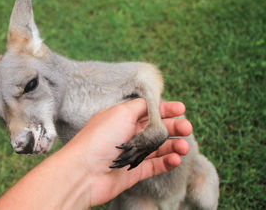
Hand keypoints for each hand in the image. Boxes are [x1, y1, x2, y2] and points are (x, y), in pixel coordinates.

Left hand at [63, 98, 191, 205]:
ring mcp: (130, 153)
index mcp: (122, 118)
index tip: (181, 109)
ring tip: (185, 147)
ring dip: (173, 145)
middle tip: (187, 128)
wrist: (84, 171)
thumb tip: (151, 101)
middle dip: (173, 127)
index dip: (165, 109)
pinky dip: (167, 162)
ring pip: (157, 148)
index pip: (148, 111)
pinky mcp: (132, 171)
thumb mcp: (121, 112)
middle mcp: (126, 134)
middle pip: (156, 129)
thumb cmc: (100, 138)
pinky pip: (154, 165)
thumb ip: (140, 106)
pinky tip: (176, 159)